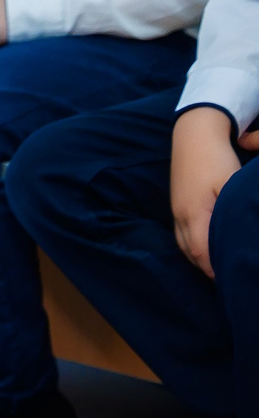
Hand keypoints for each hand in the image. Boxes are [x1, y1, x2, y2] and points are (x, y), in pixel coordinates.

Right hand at [172, 106, 245, 277]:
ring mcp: (176, 211)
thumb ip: (233, 212)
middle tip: (227, 281)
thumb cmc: (215, 159)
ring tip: (216, 271)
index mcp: (194, 215)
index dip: (215, 271)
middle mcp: (181, 217)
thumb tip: (241, 234)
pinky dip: (192, 248)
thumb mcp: (231, 185)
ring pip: (184, 246)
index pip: (203, 254)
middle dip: (208, 270)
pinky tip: (203, 250)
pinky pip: (181, 236)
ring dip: (199, 260)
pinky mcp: (176, 205)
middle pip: (192, 254)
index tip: (231, 280)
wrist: (192, 136)